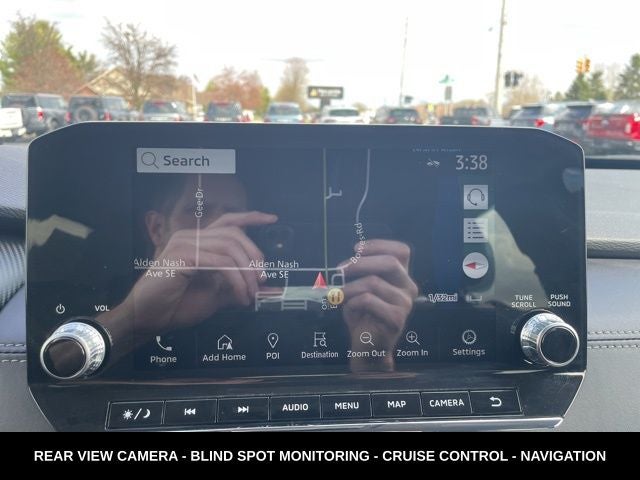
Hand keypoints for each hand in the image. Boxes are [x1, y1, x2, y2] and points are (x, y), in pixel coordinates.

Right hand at [110, 211, 276, 341]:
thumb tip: (267, 288)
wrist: (149, 319)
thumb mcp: (216, 295)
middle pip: (234, 234)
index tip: (271, 218)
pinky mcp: (183, 256)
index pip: (228, 221)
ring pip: (230, 248)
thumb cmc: (176, 306)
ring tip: (251, 293)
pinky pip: (220, 263)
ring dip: (247, 273)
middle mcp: (191, 237)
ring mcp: (185, 244)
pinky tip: (239, 295)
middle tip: (262, 279)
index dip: (251, 217)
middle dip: (254, 256)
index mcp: (198, 241)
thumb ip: (238, 286)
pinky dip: (236, 280)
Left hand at [339, 239, 417, 370]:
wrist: (368, 347)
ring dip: (349, 288)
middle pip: (390, 262)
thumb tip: (349, 260)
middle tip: (340, 269)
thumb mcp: (361, 289)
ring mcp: (405, 303)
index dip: (379, 245)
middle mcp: (408, 288)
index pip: (401, 251)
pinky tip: (350, 310)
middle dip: (361, 262)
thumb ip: (362, 273)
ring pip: (373, 282)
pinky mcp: (396, 318)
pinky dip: (352, 303)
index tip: (356, 249)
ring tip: (338, 295)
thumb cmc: (363, 315)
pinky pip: (368, 300)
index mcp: (402, 277)